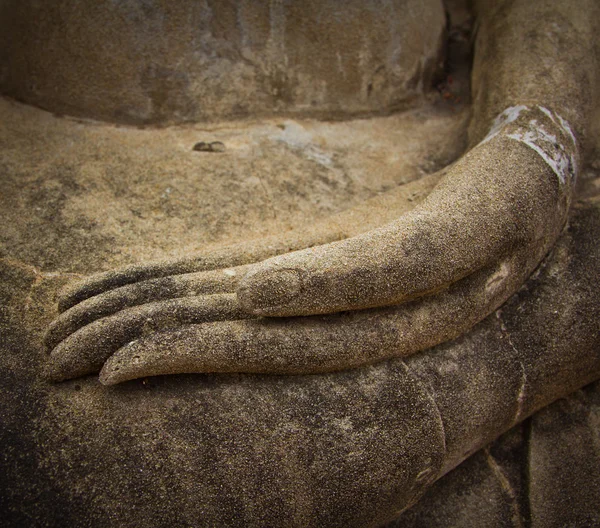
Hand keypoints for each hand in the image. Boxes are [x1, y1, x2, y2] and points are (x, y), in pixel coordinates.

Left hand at [45, 105, 577, 384]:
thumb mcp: (446, 240)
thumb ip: (369, 273)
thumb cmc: (491, 216)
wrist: (510, 201)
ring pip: (217, 314)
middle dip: (131, 342)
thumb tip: (255, 297)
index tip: (113, 367)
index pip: (252, 341)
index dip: (181, 352)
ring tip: (62, 340)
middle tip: (49, 361)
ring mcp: (314, 292)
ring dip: (137, 321)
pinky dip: (177, 291)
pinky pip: (236, 284)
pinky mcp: (308, 266)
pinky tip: (129, 302)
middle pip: (217, 335)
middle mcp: (326, 313)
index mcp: (352, 318)